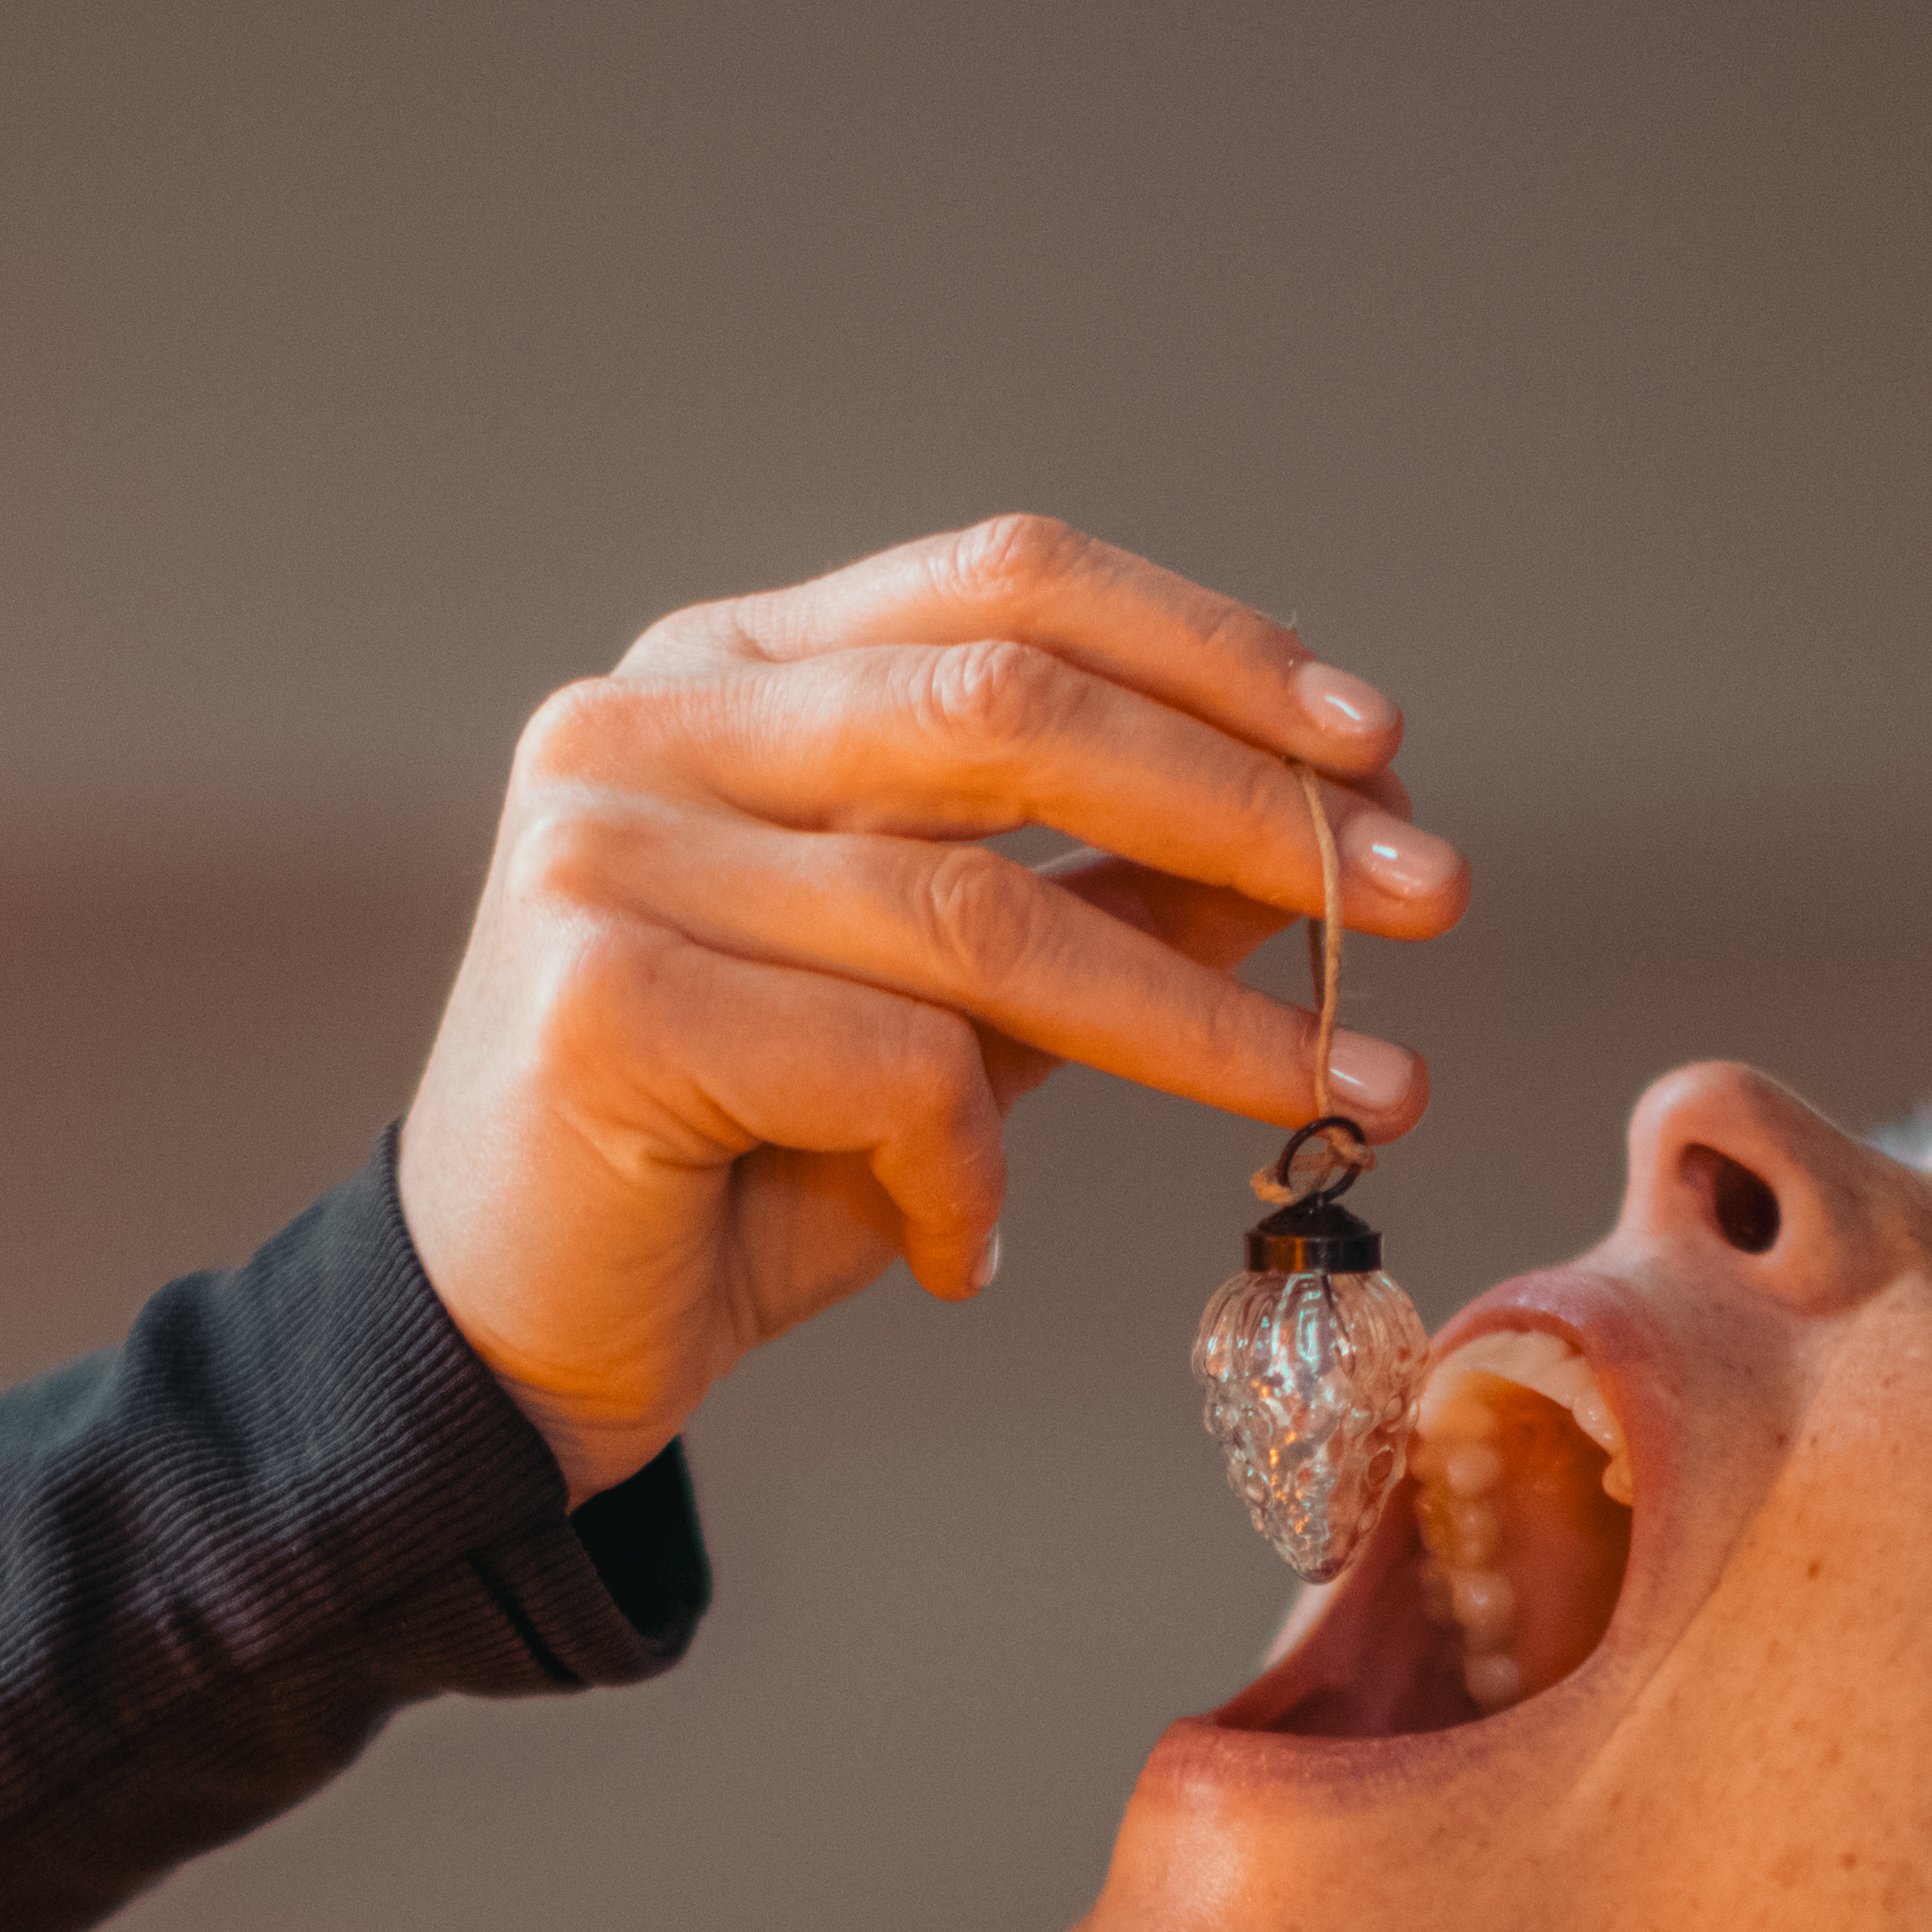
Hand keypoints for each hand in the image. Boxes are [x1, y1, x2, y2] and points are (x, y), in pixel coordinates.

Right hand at [398, 514, 1460, 1499]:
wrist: (506, 1347)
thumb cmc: (725, 1169)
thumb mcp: (949, 1018)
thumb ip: (1097, 906)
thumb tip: (1324, 838)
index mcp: (730, 667)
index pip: (1007, 584)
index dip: (1210, 649)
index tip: (1381, 750)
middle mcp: (650, 718)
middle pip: (1015, 709)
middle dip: (1251, 808)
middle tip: (1425, 898)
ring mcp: (603, 846)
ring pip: (976, 910)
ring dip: (1190, 1016)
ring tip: (1328, 1095)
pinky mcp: (596, 997)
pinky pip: (885, 1065)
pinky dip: (967, 1170)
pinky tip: (961, 1246)